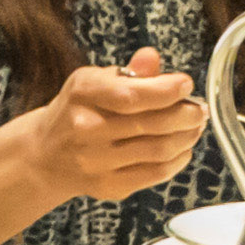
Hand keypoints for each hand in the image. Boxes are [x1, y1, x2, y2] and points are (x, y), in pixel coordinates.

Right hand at [20, 50, 207, 203]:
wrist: (44, 155)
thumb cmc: (77, 111)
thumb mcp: (94, 81)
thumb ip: (128, 72)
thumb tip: (152, 58)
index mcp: (83, 93)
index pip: (132, 95)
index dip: (167, 90)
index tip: (186, 84)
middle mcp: (86, 128)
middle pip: (151, 124)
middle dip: (187, 115)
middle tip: (200, 108)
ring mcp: (97, 161)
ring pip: (158, 150)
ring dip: (187, 137)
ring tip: (196, 126)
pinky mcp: (108, 186)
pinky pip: (155, 174)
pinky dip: (177, 160)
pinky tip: (183, 147)